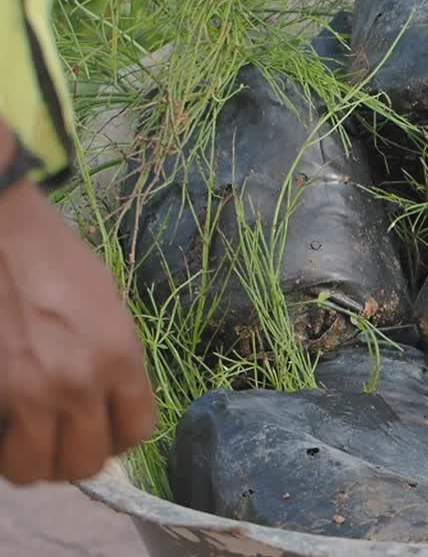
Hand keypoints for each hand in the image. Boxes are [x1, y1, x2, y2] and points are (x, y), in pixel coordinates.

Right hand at [0, 176, 154, 484]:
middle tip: (69, 437)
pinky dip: (4, 443)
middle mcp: (76, 383)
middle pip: (85, 463)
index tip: (110, 425)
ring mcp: (26, 393)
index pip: (136, 431)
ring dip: (36, 459)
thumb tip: (112, 403)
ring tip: (33, 438)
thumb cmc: (58, 261)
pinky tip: (9, 422)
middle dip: (80, 456)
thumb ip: (116, 360)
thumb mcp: (110, 307)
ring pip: (34, 470)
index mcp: (118, 357)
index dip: (123, 433)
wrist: (3, 236)